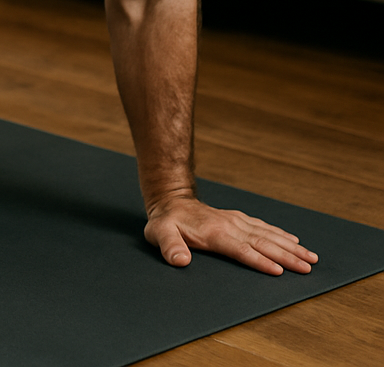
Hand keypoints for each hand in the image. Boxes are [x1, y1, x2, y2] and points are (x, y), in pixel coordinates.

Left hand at [144, 194, 318, 274]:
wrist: (170, 199)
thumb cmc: (166, 221)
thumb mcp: (159, 233)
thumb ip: (170, 246)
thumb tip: (180, 260)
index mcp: (214, 233)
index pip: (241, 249)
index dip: (259, 261)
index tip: (280, 271)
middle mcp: (229, 225)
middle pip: (262, 242)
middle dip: (287, 255)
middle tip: (309, 267)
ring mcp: (235, 220)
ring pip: (267, 234)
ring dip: (289, 246)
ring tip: (311, 257)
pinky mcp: (237, 218)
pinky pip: (262, 226)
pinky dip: (279, 233)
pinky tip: (293, 240)